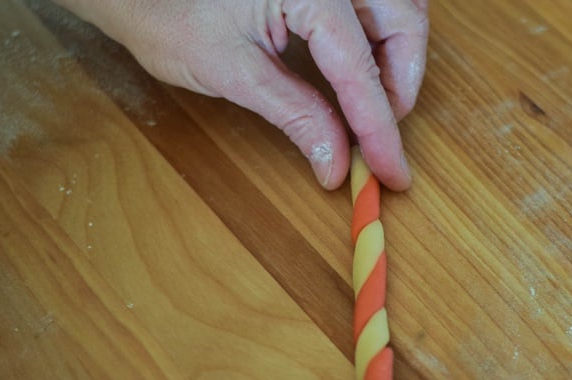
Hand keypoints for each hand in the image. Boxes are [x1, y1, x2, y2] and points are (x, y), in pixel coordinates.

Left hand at [54, 0, 427, 189]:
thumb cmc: (168, 15)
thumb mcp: (233, 71)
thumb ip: (295, 114)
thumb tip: (335, 161)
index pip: (359, 68)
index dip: (380, 128)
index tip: (391, 171)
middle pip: (403, 21)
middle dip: (401, 83)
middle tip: (381, 135)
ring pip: (399, 9)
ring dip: (397, 60)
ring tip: (374, 106)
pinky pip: (376, 3)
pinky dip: (380, 41)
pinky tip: (363, 71)